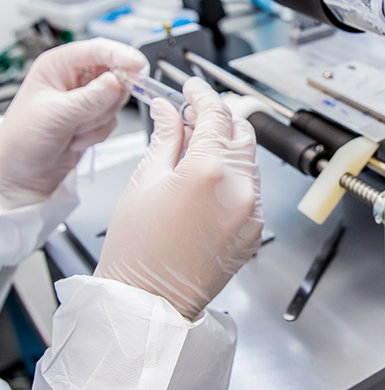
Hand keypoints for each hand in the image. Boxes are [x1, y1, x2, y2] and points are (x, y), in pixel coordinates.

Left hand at [0, 38, 147, 196]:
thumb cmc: (21, 137)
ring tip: (73, 129)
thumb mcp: (55, 115)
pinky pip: (113, 119)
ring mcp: (85, 98)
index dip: (121, 55)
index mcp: (58, 64)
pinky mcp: (92, 118)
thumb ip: (88, 99)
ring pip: (117, 98)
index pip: (98, 50)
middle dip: (107, 98)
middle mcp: (74, 77)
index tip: (138, 67)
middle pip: (115, 73)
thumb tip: (116, 83)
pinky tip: (75, 139)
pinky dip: (98, 132)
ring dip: (99, 119)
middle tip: (93, 111)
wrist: (20, 173)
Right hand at [95, 77, 263, 320]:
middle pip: (240, 132)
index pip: (214, 114)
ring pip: (248, 159)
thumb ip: (164, 138)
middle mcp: (239, 189)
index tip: (192, 87)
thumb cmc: (136, 250)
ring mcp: (251, 212)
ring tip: (192, 148)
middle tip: (189, 115)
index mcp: (208, 172)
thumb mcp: (143, 181)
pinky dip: (232, 174)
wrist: (149, 303)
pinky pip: (249, 188)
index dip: (202, 94)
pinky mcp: (253, 230)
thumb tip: (168, 111)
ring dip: (225, 145)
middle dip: (218, 117)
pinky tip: (204, 179)